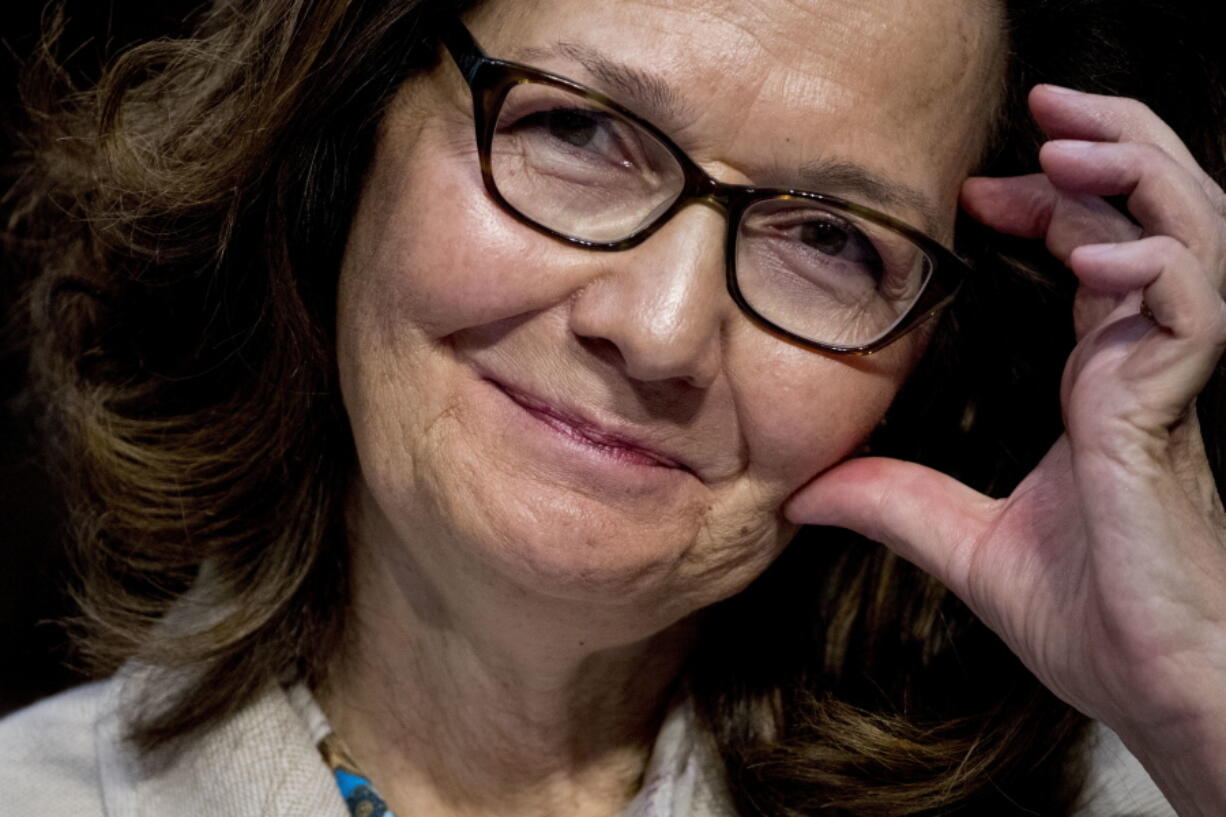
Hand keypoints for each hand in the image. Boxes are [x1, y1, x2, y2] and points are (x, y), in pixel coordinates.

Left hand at [785, 85, 1225, 813]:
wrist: (1156, 689)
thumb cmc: (1093, 622)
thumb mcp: (965, 547)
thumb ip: (895, 507)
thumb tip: (801, 499)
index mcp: (1107, 382)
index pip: (1099, 254)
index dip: (1053, 207)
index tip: (981, 195)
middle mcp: (1145, 367)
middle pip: (1156, 219)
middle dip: (1108, 149)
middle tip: (1043, 112)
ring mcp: (1168, 384)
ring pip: (1192, 237)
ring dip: (1135, 175)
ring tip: (1065, 142)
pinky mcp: (1176, 415)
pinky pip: (1194, 307)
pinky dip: (1157, 263)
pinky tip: (1099, 251)